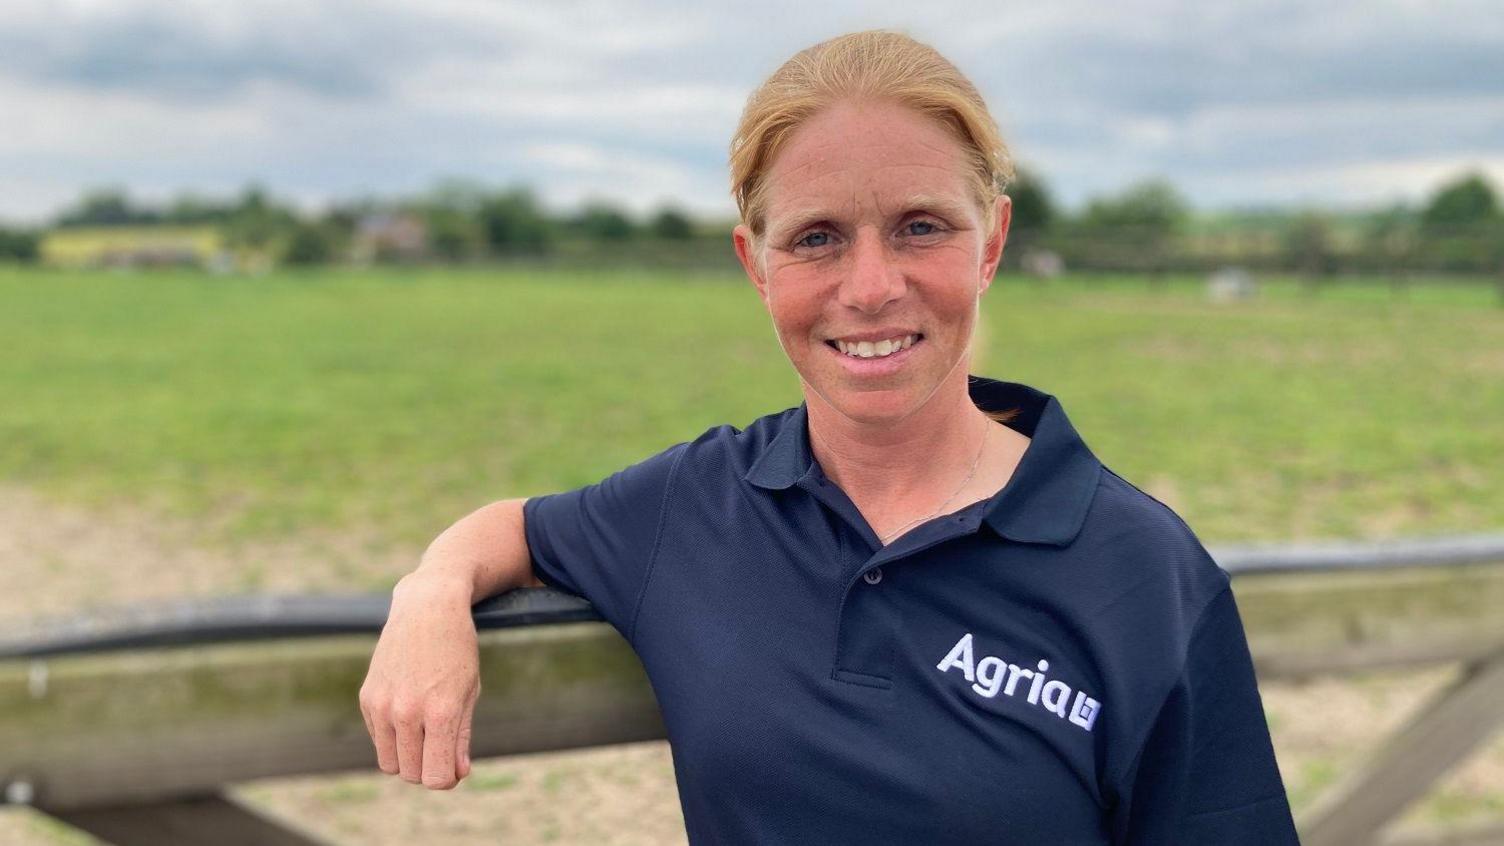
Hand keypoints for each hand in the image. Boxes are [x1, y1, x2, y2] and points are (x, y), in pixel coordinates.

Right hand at [359, 571, 480, 788]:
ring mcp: (383, 705)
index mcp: (440, 712)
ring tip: (425, 733)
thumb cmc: (456, 650)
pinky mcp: (367, 697)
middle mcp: (407, 711)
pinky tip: (408, 709)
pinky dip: (393, 737)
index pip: (437, 777)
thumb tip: (457, 775)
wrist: (427, 608)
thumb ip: (461, 738)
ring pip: (390, 763)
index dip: (448, 778)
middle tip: (441, 747)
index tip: (454, 766)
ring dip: (408, 758)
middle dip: (428, 769)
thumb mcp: (469, 692)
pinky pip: (379, 739)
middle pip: (412, 775)